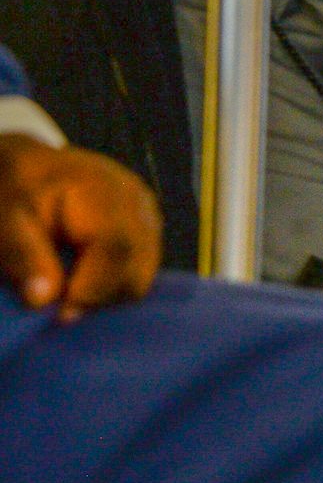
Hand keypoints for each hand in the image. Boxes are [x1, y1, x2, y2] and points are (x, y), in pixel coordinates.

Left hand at [0, 135, 161, 320]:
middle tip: (54, 304)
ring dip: (102, 295)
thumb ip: (20, 255)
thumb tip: (43, 300)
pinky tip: (79, 277)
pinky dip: (109, 286)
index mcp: (102, 188)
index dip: (92, 290)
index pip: (118, 247)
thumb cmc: (13, 189)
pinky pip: (138, 274)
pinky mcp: (148, 231)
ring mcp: (148, 216)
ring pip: (140, 279)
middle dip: (95, 297)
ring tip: (63, 286)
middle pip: (136, 270)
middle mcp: (137, 201)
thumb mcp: (2, 217)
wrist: (28, 166)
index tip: (57, 315)